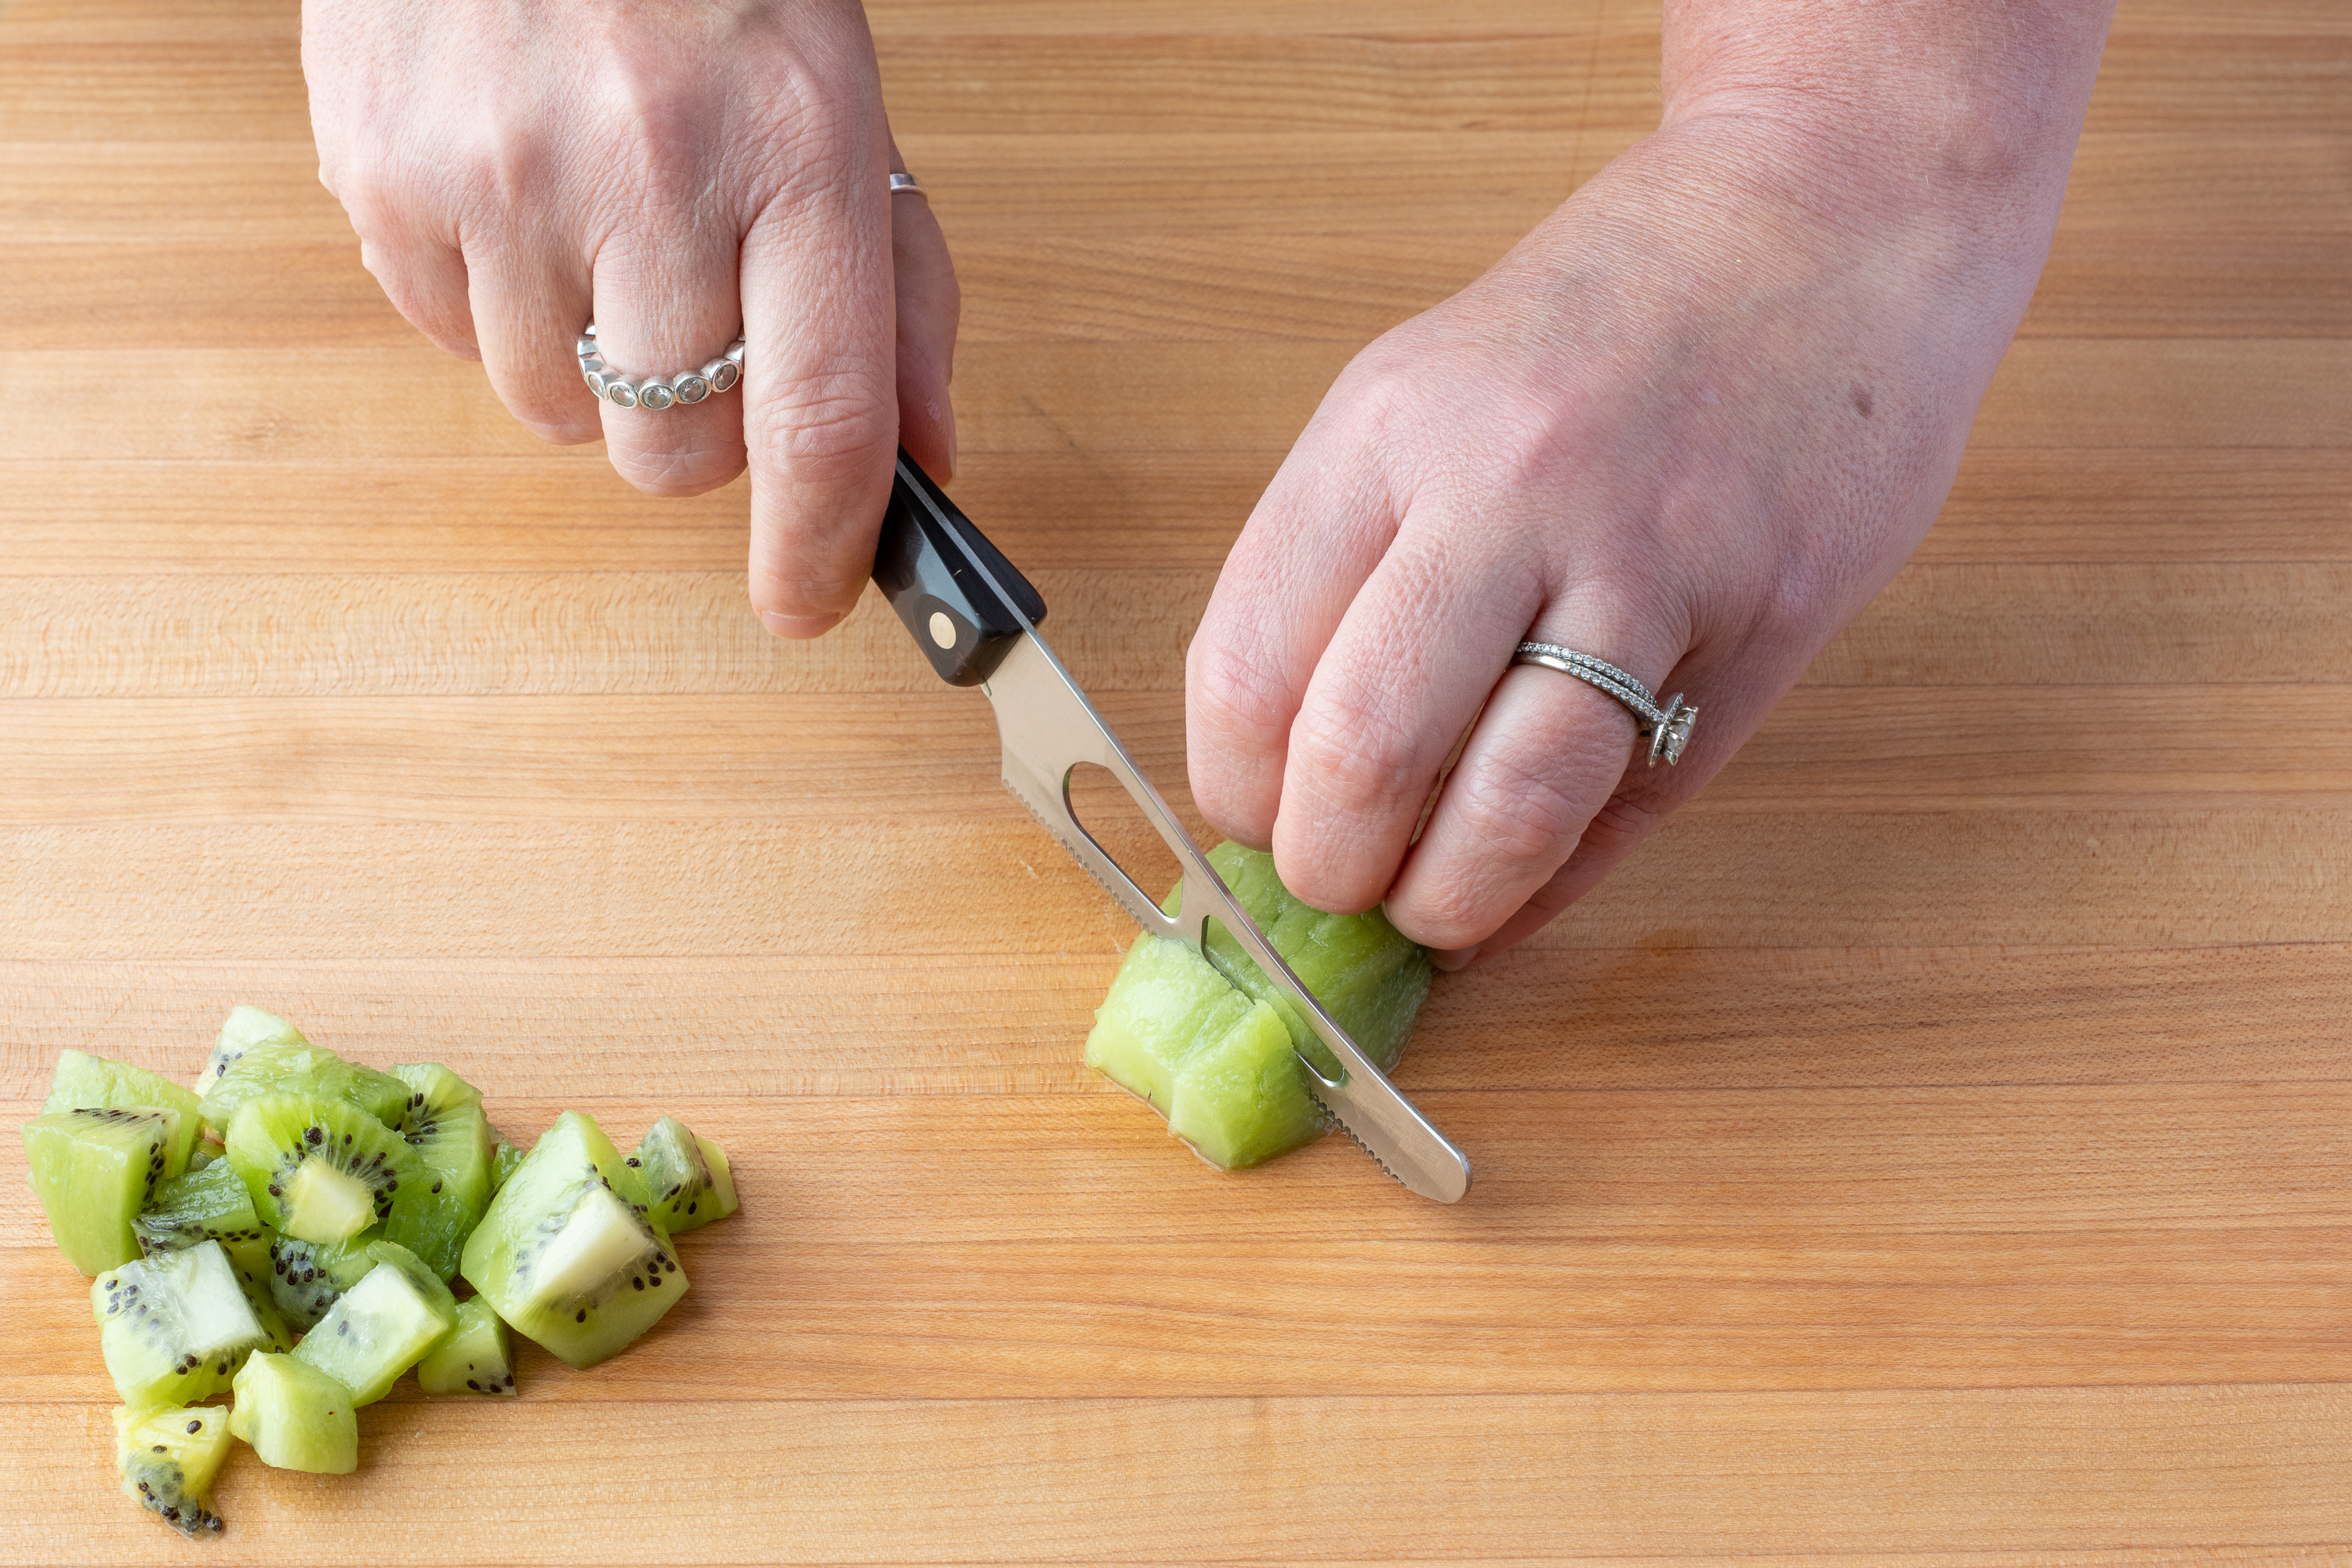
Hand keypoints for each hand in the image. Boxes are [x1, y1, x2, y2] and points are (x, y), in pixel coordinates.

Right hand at [303, 0, 957, 634]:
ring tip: (605, 234)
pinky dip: (498, 308)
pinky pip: (455, 345)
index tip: (809, 604)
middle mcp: (648, 169)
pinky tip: (524, 200)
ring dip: (596, 370)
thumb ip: (898, 295)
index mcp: (797, 151)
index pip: (821, 420)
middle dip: (702, 434)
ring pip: (561, 419)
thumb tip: (920, 460)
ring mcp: (502, 175)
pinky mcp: (385, 175)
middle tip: (701, 328)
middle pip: (678, 455)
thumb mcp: (846, 109)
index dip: (820, 547)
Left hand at [1186, 109, 2080, 966]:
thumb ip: (1350, 558)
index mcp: (1389, 432)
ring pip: (1510, 809)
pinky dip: (1557, 883)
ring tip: (1432, 908)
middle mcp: (1505, 496)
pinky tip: (1522, 890)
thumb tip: (1284, 760)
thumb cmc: (1609, 317)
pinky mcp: (1757, 634)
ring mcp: (1644, 568)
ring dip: (1448, 902)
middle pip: (1364, 754)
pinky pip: (1632, 807)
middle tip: (1337, 885)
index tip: (1253, 819)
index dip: (1234, 788)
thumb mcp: (1425, 389)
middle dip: (1328, 869)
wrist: (1834, 217)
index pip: (1249, 665)